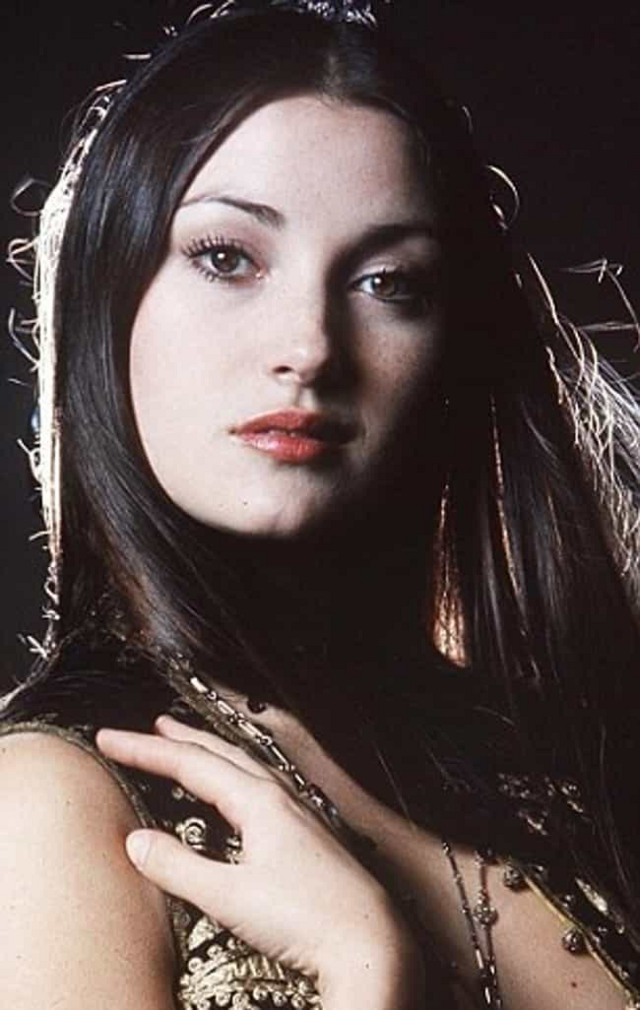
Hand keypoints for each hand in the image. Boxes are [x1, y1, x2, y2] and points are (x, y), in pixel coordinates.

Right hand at [96, 716, 423, 1009]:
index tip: (110, 738)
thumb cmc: (307, 917)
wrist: (368, 939)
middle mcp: (279, 797)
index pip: (189, 763)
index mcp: (258, 801)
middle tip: (148, 727)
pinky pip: (260, 784)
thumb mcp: (229, 896)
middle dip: (179, 738)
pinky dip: (234, 773)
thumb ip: (180, 867)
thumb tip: (137, 841)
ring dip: (210, 751)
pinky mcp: (307, 832)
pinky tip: (238, 790)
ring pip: (243, 765)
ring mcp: (297, 812)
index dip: (145, 750)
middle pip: (219, 753)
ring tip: (189, 745)